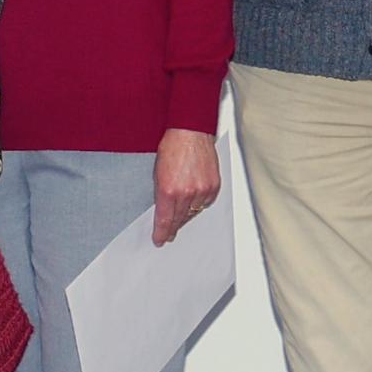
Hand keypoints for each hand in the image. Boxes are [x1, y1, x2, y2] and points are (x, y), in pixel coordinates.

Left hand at [150, 128, 222, 243]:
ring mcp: (202, 190)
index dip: (161, 233)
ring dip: (186, 215)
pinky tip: (193, 202)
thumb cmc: (172, 147)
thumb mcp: (157, 173)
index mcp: (168, 190)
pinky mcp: (213, 186)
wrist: (190, 132)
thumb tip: (163, 210)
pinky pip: (205, 204)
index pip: (164, 220)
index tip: (159, 240)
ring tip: (180, 216)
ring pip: (193, 213)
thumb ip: (160, 194)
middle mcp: (186, 193)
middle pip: (179, 220)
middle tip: (169, 233)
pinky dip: (199, 205)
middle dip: (173, 227)